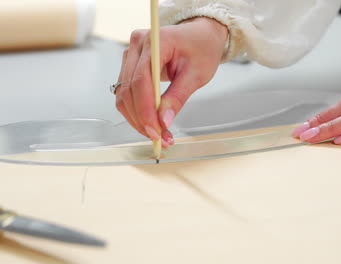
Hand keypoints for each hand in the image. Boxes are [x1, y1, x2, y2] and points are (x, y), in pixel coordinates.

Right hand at [116, 17, 227, 147]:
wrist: (200, 36)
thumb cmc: (202, 48)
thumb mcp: (197, 74)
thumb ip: (178, 97)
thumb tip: (163, 121)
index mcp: (156, 41)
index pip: (141, 81)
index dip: (146, 110)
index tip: (155, 131)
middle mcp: (138, 45)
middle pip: (129, 89)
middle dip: (142, 119)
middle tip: (159, 138)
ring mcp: (131, 54)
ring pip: (123, 94)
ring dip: (137, 118)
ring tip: (158, 134)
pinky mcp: (130, 64)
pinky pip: (127, 92)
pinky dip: (137, 111)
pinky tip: (151, 123)